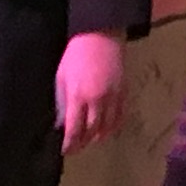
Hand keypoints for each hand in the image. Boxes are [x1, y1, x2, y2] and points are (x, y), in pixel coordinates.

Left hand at [55, 31, 126, 152]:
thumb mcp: (62, 77)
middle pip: (93, 131)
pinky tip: (107, 130)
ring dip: (99, 137)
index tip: (66, 150)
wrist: (100, 36)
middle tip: (76, 148)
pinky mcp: (124, 91)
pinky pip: (121, 115)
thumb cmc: (75, 55)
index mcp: (79, 96)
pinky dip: (114, 126)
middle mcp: (98, 100)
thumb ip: (63, 102)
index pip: (75, 129)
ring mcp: (113, 96)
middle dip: (83, 143)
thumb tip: (63, 122)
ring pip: (109, 126)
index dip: (70, 143)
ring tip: (91, 141)